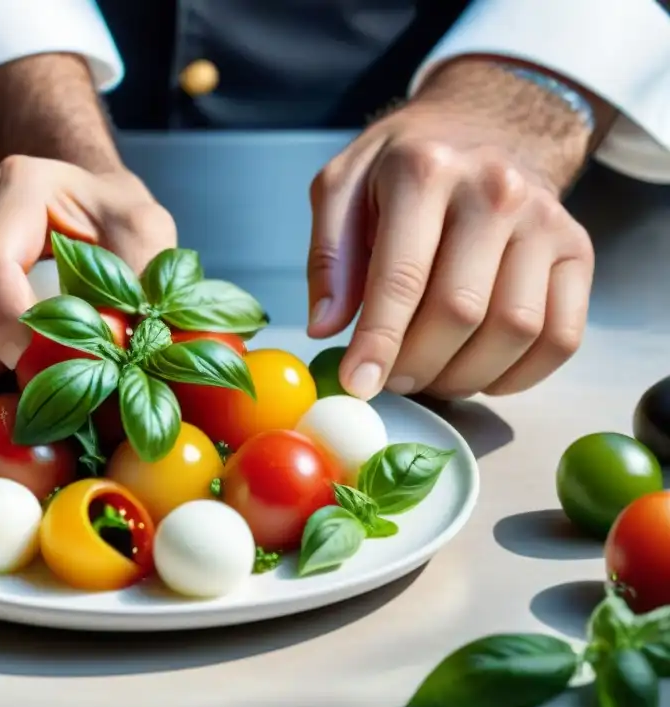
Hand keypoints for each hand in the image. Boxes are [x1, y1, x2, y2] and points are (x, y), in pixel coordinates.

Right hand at [0, 156, 175, 381]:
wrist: (85, 202)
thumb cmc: (114, 221)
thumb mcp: (147, 236)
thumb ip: (138, 287)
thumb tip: (116, 354)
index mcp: (17, 187)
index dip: (16, 336)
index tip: (52, 373)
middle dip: (8, 366)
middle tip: (58, 372)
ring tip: (37, 363)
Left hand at [307, 77, 594, 400]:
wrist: (489, 123)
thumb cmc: (405, 165)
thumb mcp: (343, 186)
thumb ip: (328, 255)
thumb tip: (325, 327)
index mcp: (425, 171)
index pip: (402, 278)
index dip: (378, 343)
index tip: (357, 386)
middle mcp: (495, 191)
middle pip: (459, 312)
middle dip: (417, 365)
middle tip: (390, 380)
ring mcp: (546, 221)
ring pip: (513, 331)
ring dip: (464, 375)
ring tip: (430, 375)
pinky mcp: (577, 250)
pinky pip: (560, 338)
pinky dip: (518, 375)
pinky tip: (479, 370)